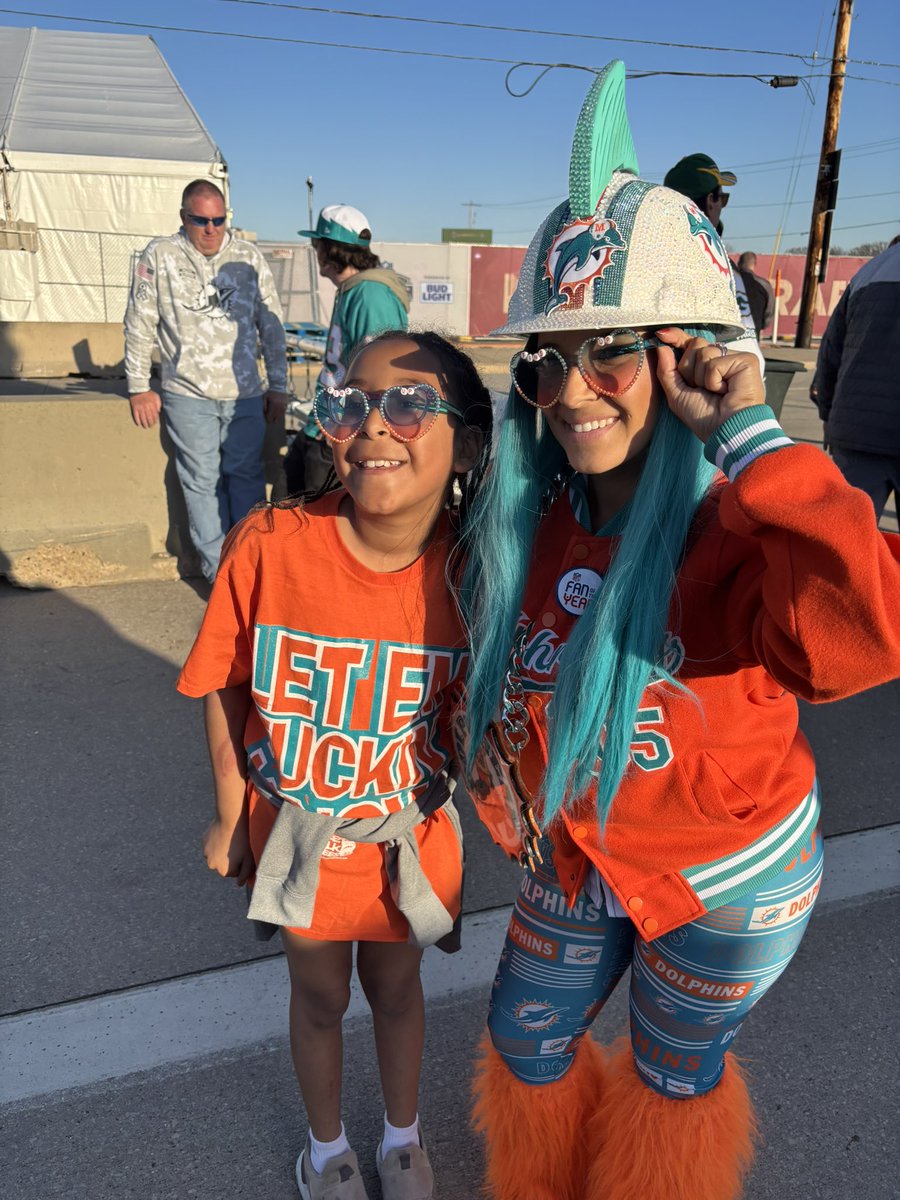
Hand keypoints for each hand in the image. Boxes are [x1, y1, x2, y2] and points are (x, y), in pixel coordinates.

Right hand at [129, 390, 161, 428]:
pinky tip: (138, 424)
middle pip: (149, 417)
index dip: (155, 420)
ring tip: (145, 427)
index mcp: (152, 404)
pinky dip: (137, 420)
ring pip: (143, 417)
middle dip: (150, 423)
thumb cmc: (148, 393)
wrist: (138, 388)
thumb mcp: (156, 396)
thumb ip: (158, 404)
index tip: (155, 423)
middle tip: (150, 426)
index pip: (154, 414)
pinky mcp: (134, 407)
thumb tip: (159, 411)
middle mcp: (146, 406)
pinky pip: (136, 415)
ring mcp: (140, 407)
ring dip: (144, 423)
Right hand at [202, 816, 254, 885]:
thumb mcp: (249, 859)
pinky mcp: (203, 842)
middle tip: (238, 845)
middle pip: (224, 864)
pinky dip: (217, 842)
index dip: (242, 863)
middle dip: (230, 858)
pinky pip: (212, 845)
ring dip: (223, 850)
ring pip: (217, 854)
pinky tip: (224, 834)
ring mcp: (206, 853)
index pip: (235, 872)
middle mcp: (212, 866)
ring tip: (231, 839)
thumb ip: (245, 875)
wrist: (231, 819)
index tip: (245, 852)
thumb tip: (239, 884)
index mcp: (223, 871)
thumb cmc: (244, 840)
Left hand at [263, 390, 289, 423]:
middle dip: (273, 420)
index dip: (269, 419)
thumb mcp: (265, 397)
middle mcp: (279, 406)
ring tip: (276, 420)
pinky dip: (282, 413)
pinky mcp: (286, 404)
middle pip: (276, 416)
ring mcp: (283, 405)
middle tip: (272, 422)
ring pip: (281, 414)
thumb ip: (265, 405)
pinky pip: (284, 411)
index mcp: (273, 404)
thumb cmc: (270, 391)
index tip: (267, 421)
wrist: (278, 386)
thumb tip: (265, 412)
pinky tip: (280, 415)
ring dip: (278, 417)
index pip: (271, 415)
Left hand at [654, 328, 765, 443]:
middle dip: (689, 369)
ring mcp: (734, 358)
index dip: (677, 338)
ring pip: (704, 352)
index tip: (662, 335)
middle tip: (701, 389)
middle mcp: (722, 359)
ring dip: (702, 378)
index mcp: (707, 365)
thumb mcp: (677, 395)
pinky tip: (725, 391)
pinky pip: (715, 363)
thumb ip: (667, 371)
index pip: (690, 344)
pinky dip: (714, 381)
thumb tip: (661, 346)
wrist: (726, 430)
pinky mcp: (746, 360)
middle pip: (695, 345)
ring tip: (715, 392)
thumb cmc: (705, 418)